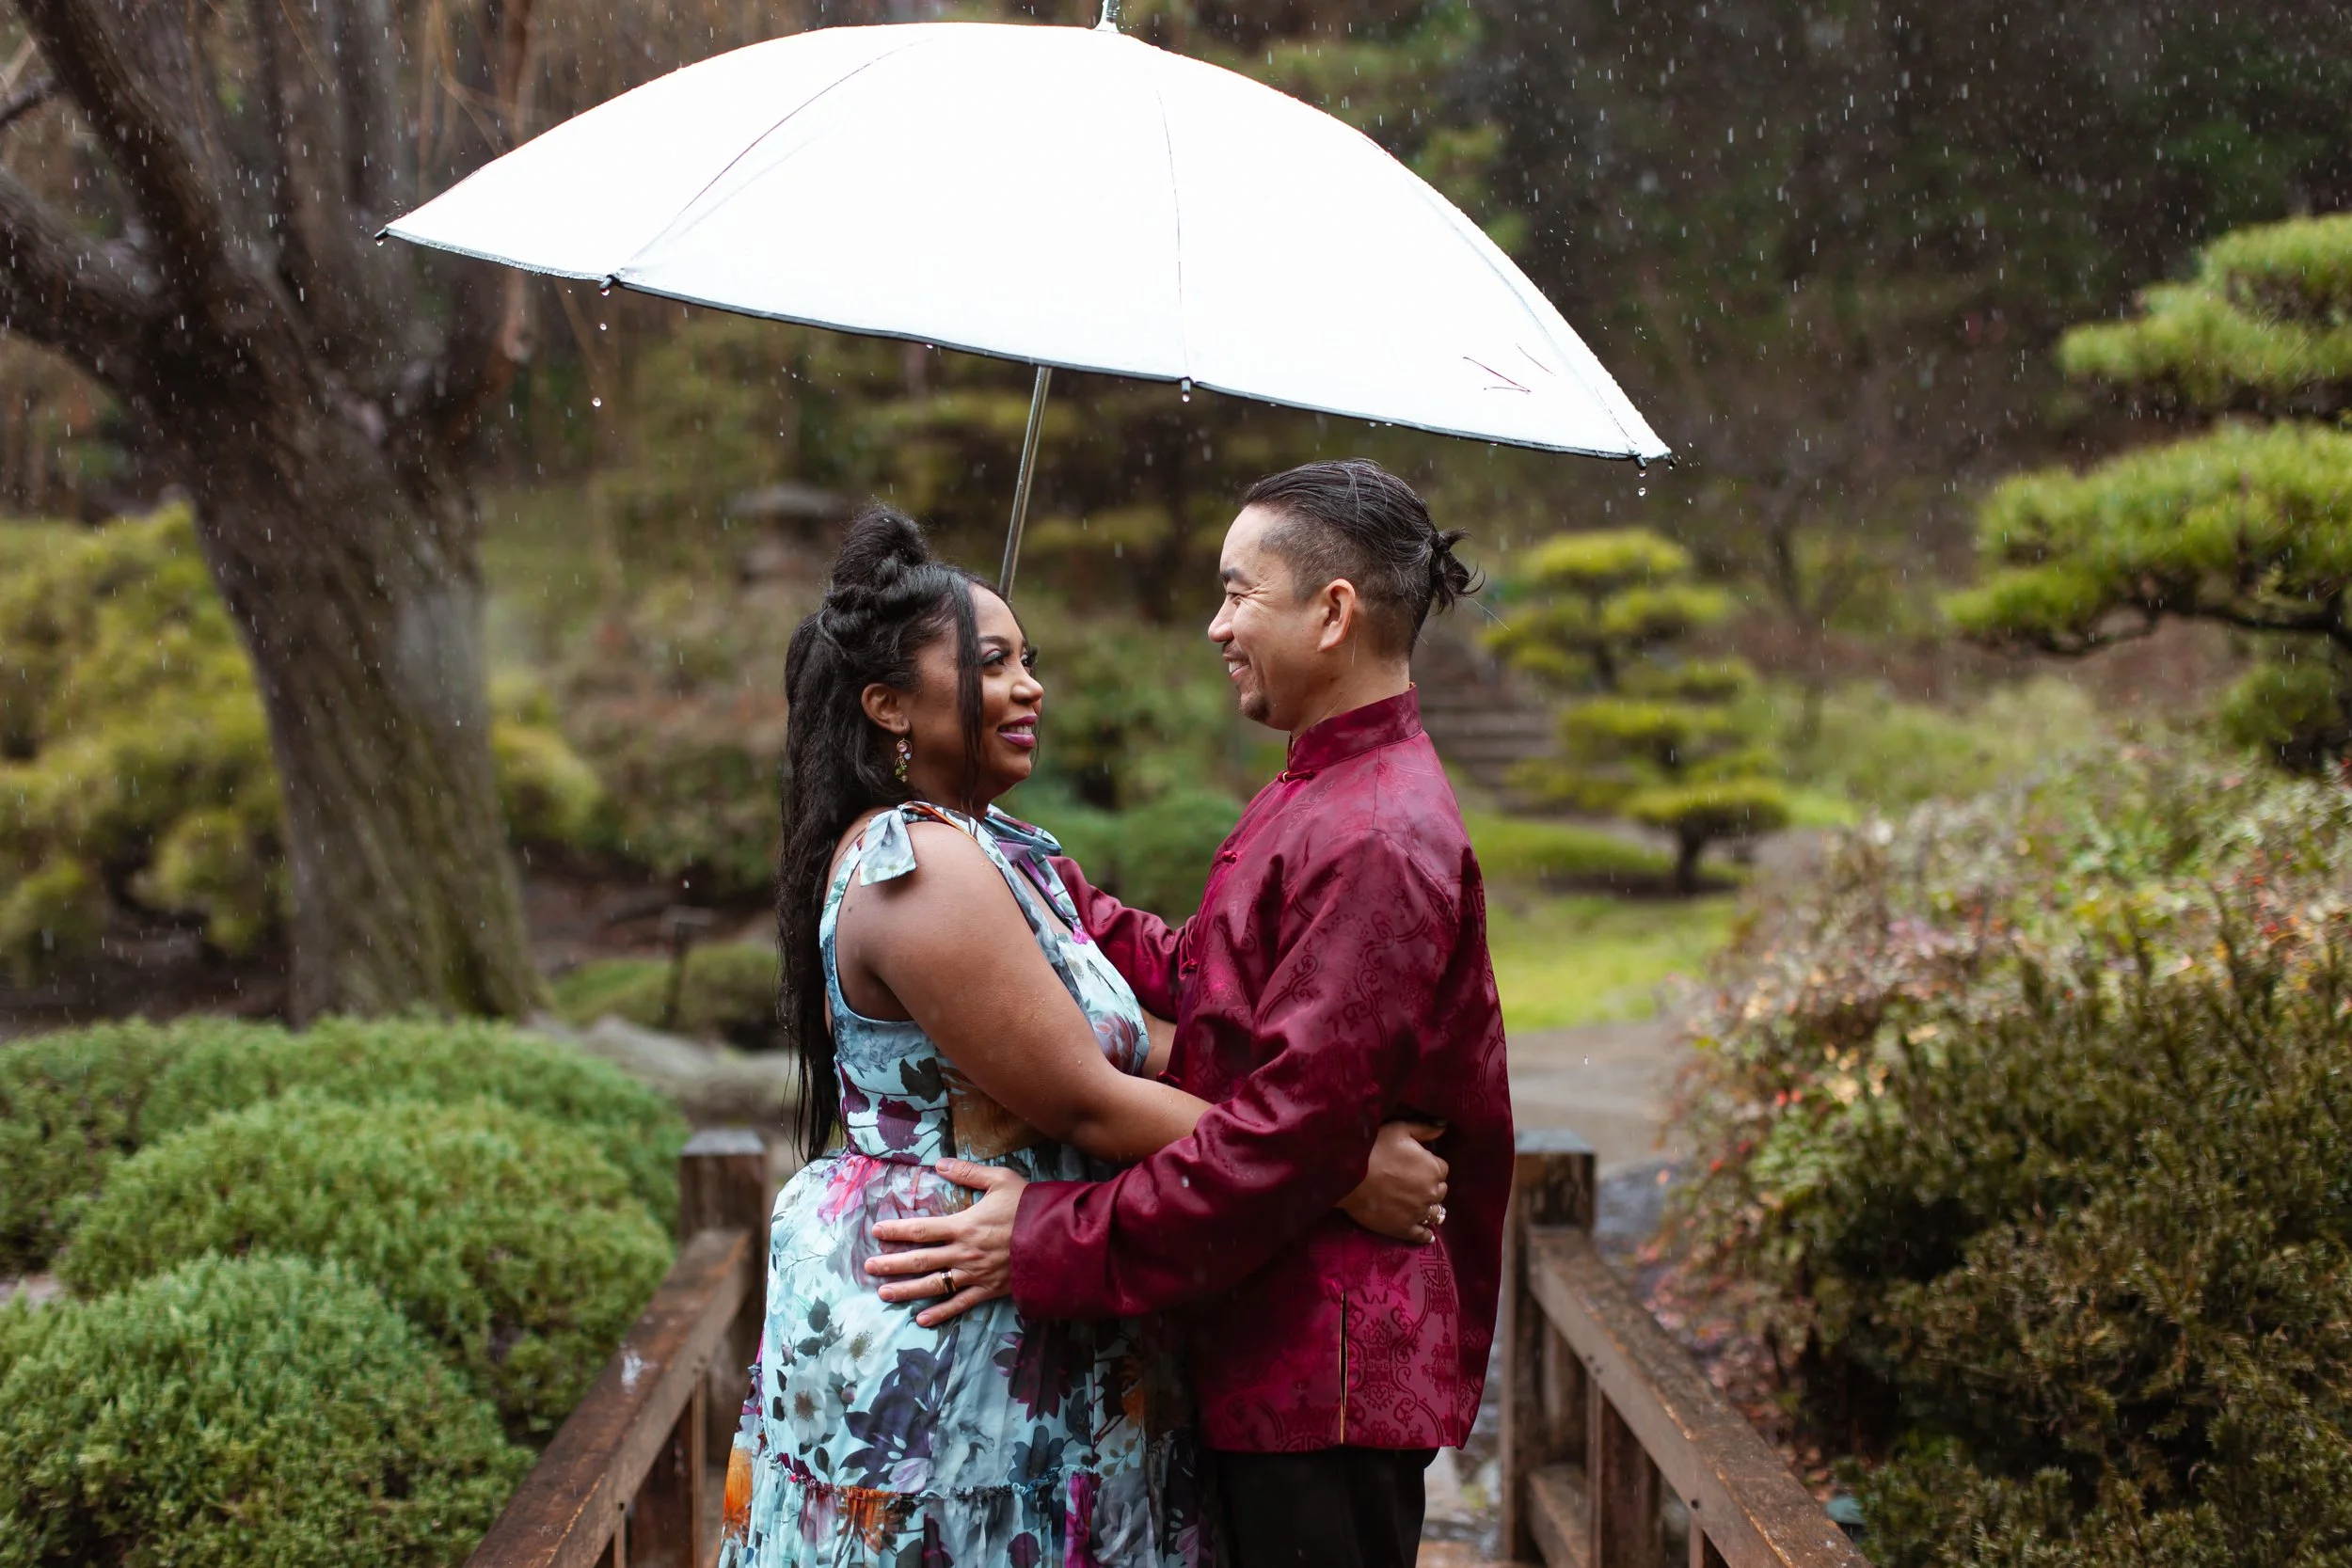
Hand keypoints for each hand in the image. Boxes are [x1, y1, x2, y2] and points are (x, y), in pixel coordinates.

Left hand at [866, 1160, 1026, 1326]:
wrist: (1059, 1238)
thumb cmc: (1029, 1207)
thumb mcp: (1000, 1180)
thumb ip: (968, 1173)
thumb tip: (940, 1164)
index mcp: (964, 1225)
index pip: (922, 1229)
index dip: (897, 1231)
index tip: (876, 1232)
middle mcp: (964, 1253)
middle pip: (921, 1260)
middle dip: (892, 1264)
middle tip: (869, 1268)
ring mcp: (975, 1274)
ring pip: (934, 1285)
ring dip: (907, 1290)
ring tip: (884, 1293)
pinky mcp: (989, 1290)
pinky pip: (960, 1304)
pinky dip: (941, 1313)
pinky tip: (922, 1319)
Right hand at [1341, 1121, 1448, 1244]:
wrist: (1349, 1175)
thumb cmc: (1374, 1148)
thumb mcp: (1400, 1129)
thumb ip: (1425, 1129)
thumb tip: (1443, 1128)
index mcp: (1433, 1168)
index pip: (1441, 1168)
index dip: (1429, 1165)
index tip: (1416, 1164)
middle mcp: (1431, 1192)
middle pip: (1439, 1191)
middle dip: (1430, 1186)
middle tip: (1413, 1182)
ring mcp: (1418, 1212)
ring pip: (1433, 1212)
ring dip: (1429, 1207)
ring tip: (1420, 1205)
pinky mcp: (1403, 1228)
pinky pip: (1420, 1235)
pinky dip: (1425, 1235)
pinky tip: (1426, 1235)